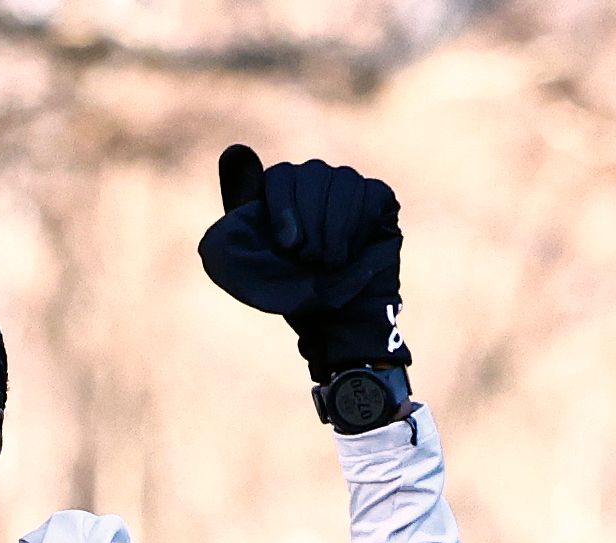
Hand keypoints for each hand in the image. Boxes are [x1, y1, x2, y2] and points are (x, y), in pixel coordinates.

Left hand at [197, 144, 408, 381]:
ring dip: (333, 232)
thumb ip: (243, 200)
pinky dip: (357, 228)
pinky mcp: (380, 198)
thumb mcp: (255, 248)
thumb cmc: (292, 286)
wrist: (334, 320)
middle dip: (309, 226)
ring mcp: (351, 185)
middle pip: (312, 176)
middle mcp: (317, 178)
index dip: (284, 209)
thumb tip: (235, 148)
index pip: (283, 176)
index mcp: (285, 186)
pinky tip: (352, 252)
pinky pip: (369, 195)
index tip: (288, 245)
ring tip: (330, 262)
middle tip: (309, 261)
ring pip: (343, 183)